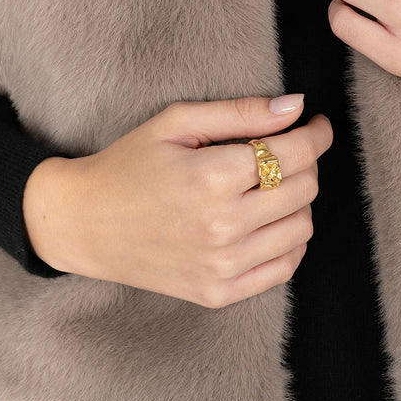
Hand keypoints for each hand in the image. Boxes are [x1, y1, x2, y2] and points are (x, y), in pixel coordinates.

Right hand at [22, 95, 332, 307]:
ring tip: (272, 186)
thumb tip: (296, 107)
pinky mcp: (218, 293)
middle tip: (285, 151)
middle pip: (304, 188)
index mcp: (210, 177)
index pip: (295, 153)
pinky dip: (289, 242)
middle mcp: (221, 226)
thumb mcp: (176, 123)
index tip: (316, 124)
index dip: (316, 134)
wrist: (83, 224)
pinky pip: (284, 268)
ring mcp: (221, 265)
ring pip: (301, 228)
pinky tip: (269, 221)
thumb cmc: (129, 164)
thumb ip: (240, 112)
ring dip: (298, 202)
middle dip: (306, 162)